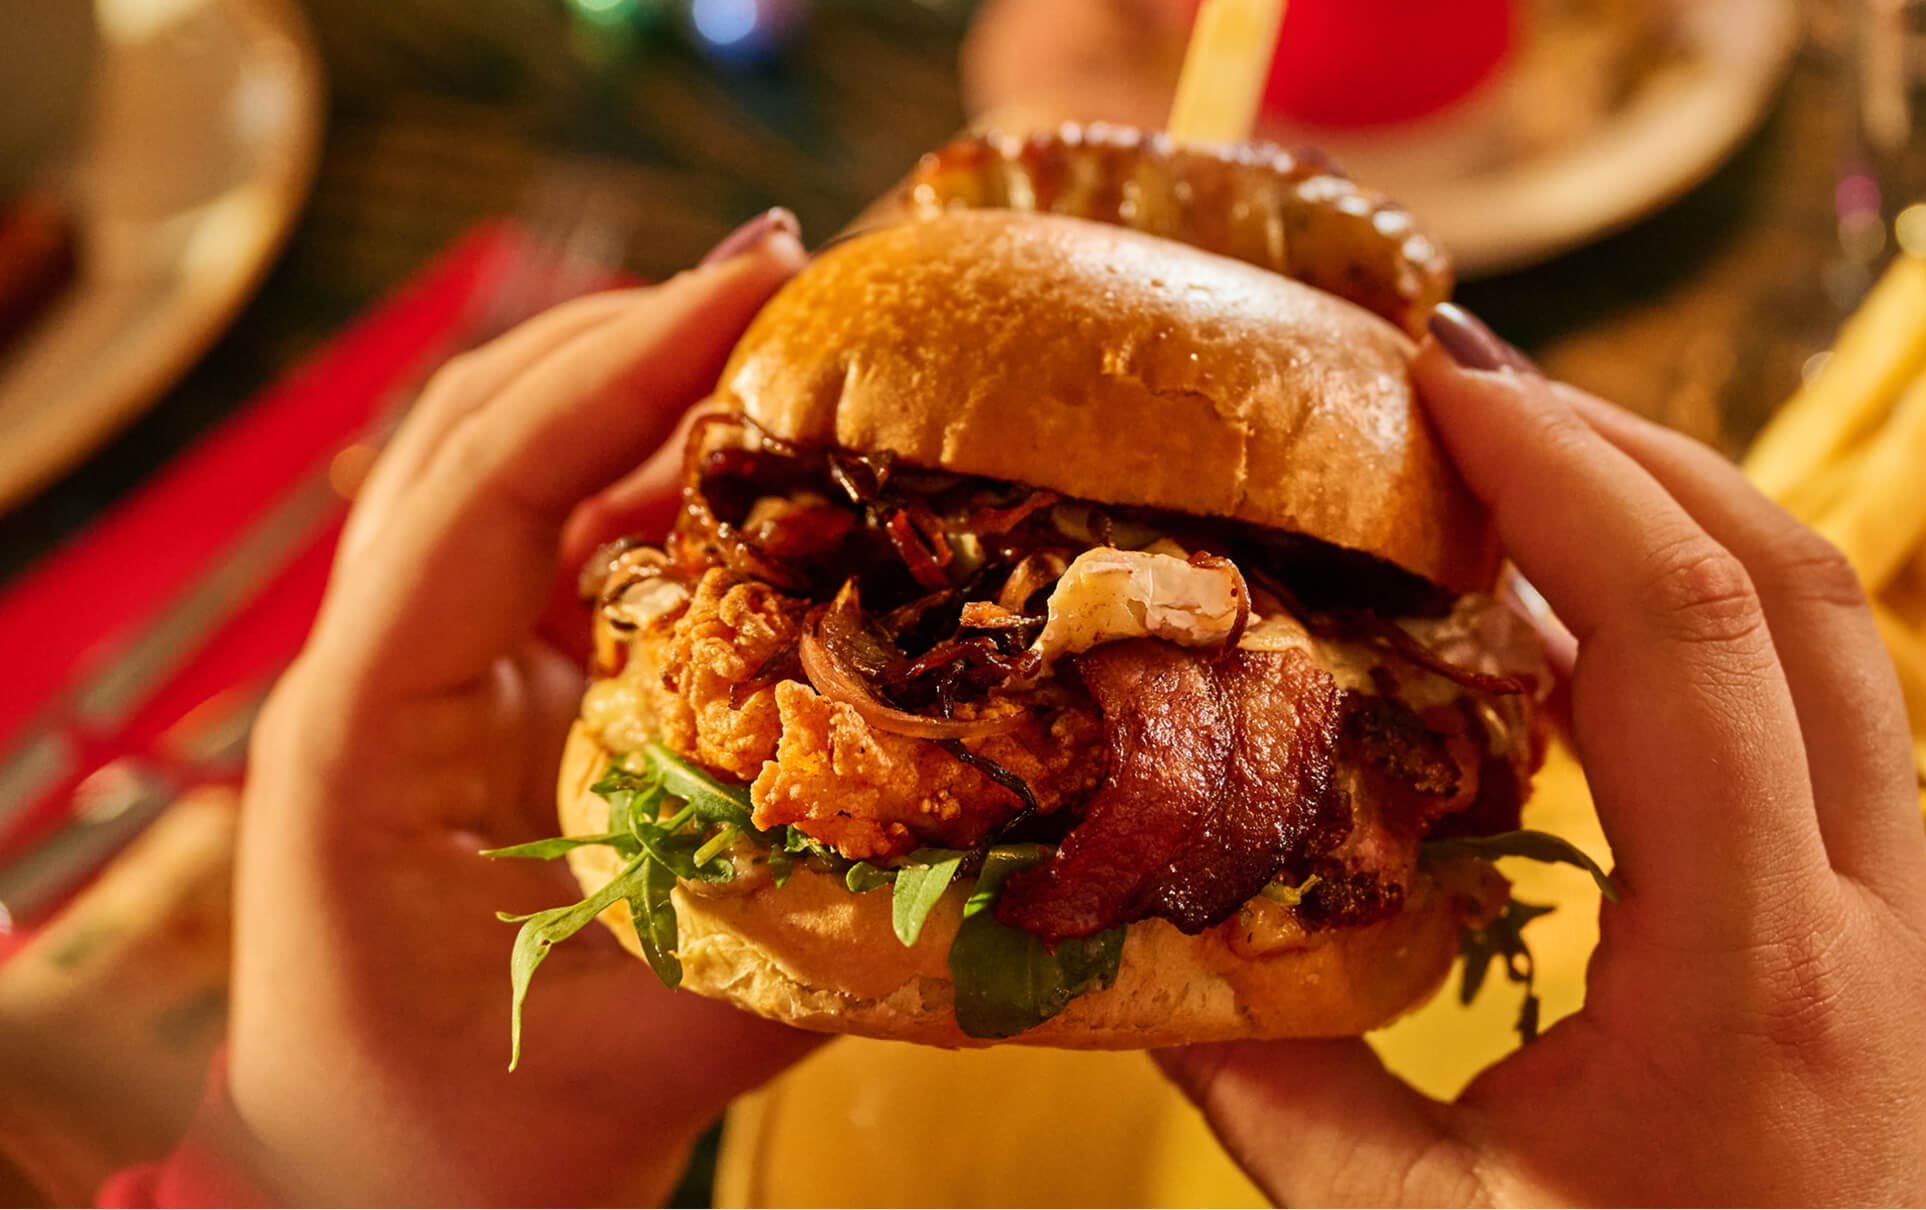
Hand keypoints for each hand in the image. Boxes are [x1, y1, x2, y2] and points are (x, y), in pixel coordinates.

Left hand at [225, 215, 817, 1204]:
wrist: (373, 1194)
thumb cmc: (469, 1148)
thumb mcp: (649, 1054)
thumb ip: (804, 936)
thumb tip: (981, 832)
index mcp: (367, 735)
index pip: (482, 488)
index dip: (616, 371)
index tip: (750, 292)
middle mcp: (375, 675)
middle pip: (476, 431)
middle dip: (626, 331)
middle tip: (788, 270)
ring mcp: (419, 674)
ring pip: (504, 465)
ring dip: (634, 386)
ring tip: (779, 335)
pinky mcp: (475, 695)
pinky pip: (552, 544)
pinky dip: (647, 482)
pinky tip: (755, 469)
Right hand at [1157, 305, 1925, 1205]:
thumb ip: (1258, 1077)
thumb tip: (1104, 932)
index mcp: (1754, 974)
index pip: (1686, 638)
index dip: (1563, 480)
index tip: (1435, 390)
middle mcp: (1865, 914)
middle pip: (1793, 583)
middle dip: (1624, 447)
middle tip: (1459, 385)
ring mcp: (1896, 914)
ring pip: (1830, 630)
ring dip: (1675, 512)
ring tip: (1515, 458)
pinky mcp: (1880, 928)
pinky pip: (1814, 704)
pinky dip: (1699, 612)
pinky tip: (1572, 619)